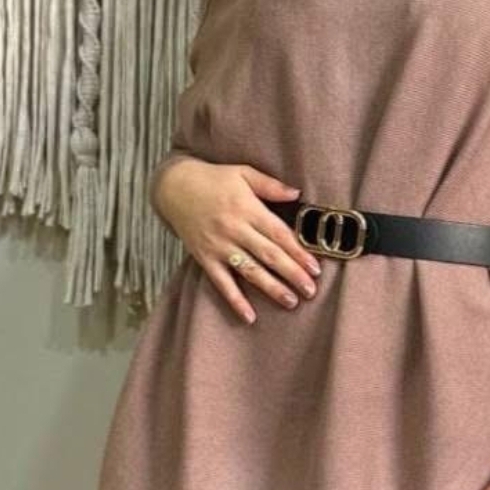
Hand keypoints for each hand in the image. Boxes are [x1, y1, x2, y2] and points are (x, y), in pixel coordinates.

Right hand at [153, 159, 321, 323]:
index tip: (315, 268)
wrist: (174, 187)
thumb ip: (270, 185)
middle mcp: (235, 229)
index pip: (279, 234)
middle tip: (311, 290)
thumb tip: (297, 193)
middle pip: (269, 255)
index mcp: (248, 208)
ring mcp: (219, 246)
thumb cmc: (213, 179)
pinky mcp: (205, 258)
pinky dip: (235, 300)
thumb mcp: (243, 173)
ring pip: (250, 271)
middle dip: (292, 274)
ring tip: (291, 301)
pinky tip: (249, 316)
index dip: (298, 252)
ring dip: (271, 288)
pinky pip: (221, 282)